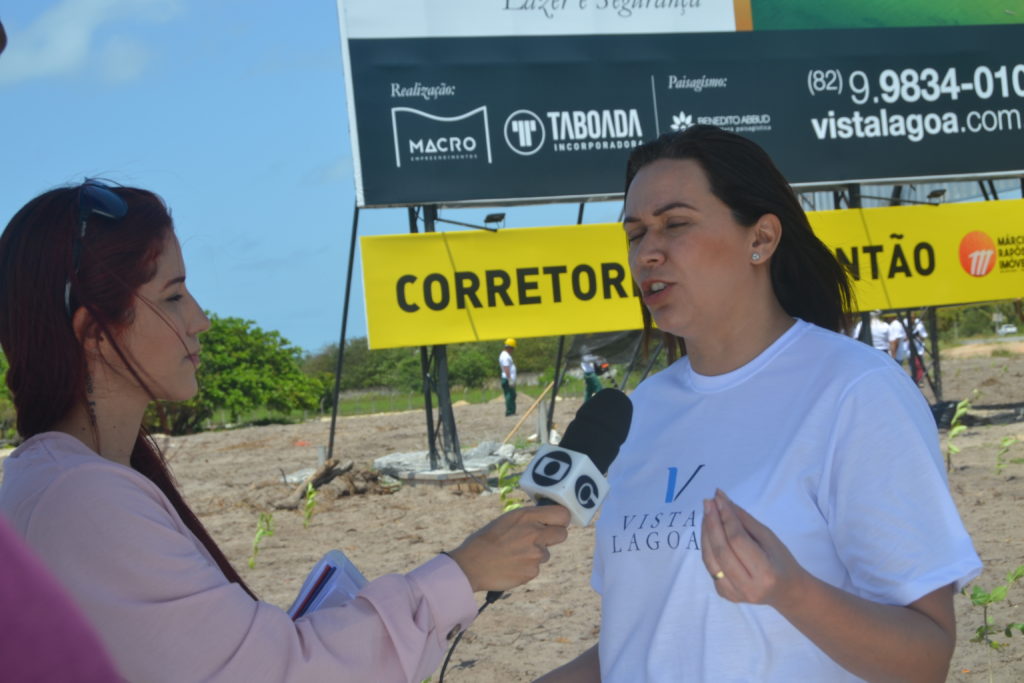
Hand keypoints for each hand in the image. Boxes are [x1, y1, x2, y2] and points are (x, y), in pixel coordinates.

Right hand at [446, 505, 569, 591]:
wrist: (471, 565)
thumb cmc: (485, 541)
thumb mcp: (506, 520)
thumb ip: (528, 520)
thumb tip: (544, 521)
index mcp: (526, 516)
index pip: (562, 514)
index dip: (561, 519)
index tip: (557, 522)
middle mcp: (534, 533)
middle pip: (562, 534)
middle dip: (554, 537)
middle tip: (540, 539)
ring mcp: (535, 554)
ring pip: (546, 554)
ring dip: (535, 554)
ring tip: (513, 555)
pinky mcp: (532, 571)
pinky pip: (535, 568)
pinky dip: (526, 568)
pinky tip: (511, 565)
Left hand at [701, 489, 808, 610]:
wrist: (786, 591)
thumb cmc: (781, 561)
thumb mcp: (769, 537)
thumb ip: (744, 520)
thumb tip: (723, 500)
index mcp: (765, 573)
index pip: (738, 540)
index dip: (726, 517)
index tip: (720, 498)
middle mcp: (747, 587)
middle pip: (721, 550)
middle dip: (712, 523)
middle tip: (709, 502)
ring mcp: (733, 594)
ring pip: (710, 558)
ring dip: (705, 532)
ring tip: (707, 512)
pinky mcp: (724, 594)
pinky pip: (710, 566)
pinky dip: (707, 546)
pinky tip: (709, 530)